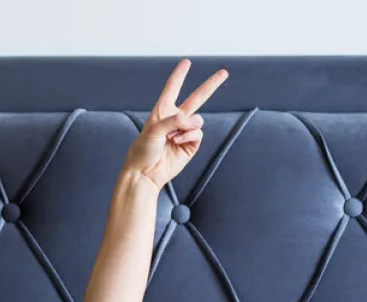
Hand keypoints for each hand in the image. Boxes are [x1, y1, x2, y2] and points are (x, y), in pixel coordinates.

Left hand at [123, 59, 227, 188]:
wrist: (146, 172)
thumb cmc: (143, 150)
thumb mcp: (153, 130)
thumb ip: (174, 120)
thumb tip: (194, 121)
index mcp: (162, 111)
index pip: (172, 88)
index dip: (179, 75)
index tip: (186, 62)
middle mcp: (175, 119)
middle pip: (197, 98)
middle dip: (211, 85)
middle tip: (224, 72)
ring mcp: (184, 131)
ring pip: (198, 119)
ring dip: (187, 127)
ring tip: (172, 138)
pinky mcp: (191, 144)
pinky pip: (198, 133)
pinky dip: (188, 136)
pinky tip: (176, 143)